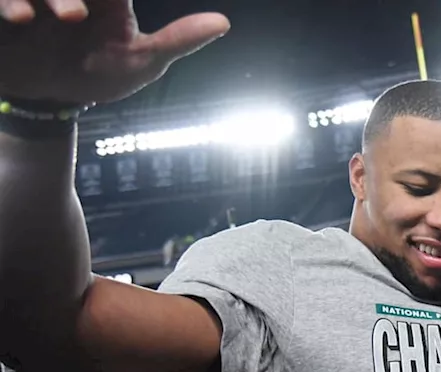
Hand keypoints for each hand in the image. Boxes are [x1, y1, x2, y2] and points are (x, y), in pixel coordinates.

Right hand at [0, 1, 228, 105]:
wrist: (47, 98)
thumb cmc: (97, 72)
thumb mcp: (141, 60)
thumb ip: (178, 39)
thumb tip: (224, 22)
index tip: (106, 8)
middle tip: (79, 15)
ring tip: (58, 17)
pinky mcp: (6, 10)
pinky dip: (9, 3)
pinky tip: (20, 18)